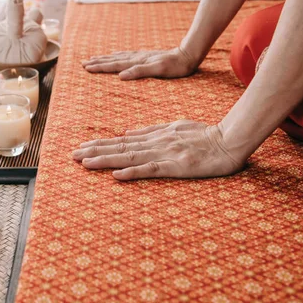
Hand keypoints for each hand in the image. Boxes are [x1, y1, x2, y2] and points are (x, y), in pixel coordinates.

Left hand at [72, 120, 244, 179]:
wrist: (230, 139)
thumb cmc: (204, 135)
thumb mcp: (174, 126)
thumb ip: (150, 130)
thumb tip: (125, 134)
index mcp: (154, 135)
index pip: (121, 141)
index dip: (100, 145)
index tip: (81, 148)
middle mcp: (155, 143)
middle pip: (120, 148)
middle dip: (95, 152)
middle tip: (72, 155)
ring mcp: (165, 154)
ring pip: (130, 157)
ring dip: (106, 160)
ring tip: (85, 163)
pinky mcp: (176, 166)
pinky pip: (151, 170)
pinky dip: (133, 172)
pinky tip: (116, 176)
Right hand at [81, 47, 197, 79]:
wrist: (187, 54)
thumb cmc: (174, 67)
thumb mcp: (158, 70)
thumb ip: (139, 72)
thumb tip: (121, 76)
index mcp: (136, 62)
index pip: (114, 65)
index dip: (99, 67)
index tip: (86, 67)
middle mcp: (136, 57)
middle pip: (112, 60)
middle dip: (97, 62)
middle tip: (83, 63)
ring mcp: (140, 56)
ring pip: (117, 57)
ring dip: (104, 58)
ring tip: (93, 58)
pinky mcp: (145, 56)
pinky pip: (126, 55)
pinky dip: (116, 55)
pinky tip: (114, 55)